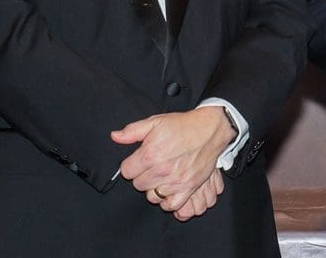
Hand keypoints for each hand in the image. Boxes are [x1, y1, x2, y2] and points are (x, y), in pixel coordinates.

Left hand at [112, 106, 235, 212]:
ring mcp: (176, 181)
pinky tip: (169, 189)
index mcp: (150, 154)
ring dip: (154, 188)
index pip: (126, 171)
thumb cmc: (183, 125)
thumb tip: (114, 137)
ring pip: (152, 196)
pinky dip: (168, 200)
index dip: (131, 165)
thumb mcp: (156, 122)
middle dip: (142, 176)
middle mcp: (161, 170)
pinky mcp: (189, 187)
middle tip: (152, 166)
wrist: (210, 129)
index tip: (139, 160)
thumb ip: (132, 131)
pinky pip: (171, 204)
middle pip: (138, 184)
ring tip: (161, 177)